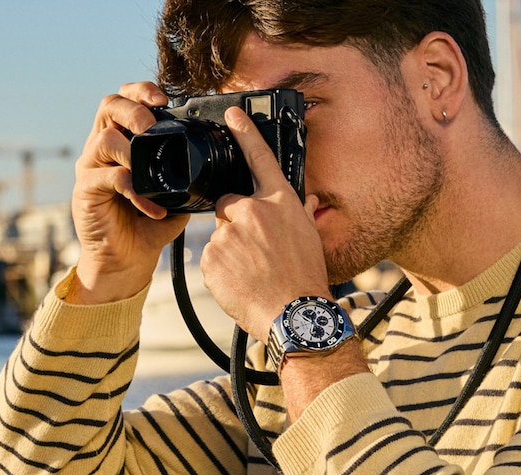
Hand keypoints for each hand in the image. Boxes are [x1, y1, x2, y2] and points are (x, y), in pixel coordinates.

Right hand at [68, 83, 189, 303]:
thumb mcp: (175, 197)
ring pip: (104, 138)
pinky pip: (107, 178)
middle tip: (152, 127)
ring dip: (132, 150)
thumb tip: (213, 165)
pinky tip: (150, 207)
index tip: (163, 100)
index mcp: (124, 142)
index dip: (141, 92)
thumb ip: (186, 176)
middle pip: (109, 105)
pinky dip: (133, 189)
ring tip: (149, 172)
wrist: (126, 262)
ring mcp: (91, 168)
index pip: (126, 100)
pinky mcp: (85, 191)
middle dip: (134, 109)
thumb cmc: (147, 228)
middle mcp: (102, 149)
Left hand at [200, 106, 330, 340]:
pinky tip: (240, 283)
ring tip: (251, 273)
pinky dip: (220, 270)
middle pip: (227, 203)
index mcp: (279, 202)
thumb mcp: (310, 238)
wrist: (294, 313)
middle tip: (252, 252)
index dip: (245, 133)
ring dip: (229, 250)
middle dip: (234, 222)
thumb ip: (301, 214)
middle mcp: (252, 210)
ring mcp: (228, 233)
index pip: (260, 158)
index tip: (232, 115)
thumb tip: (305, 201)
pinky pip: (210, 259)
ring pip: (219, 235)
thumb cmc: (306, 279)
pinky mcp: (211, 257)